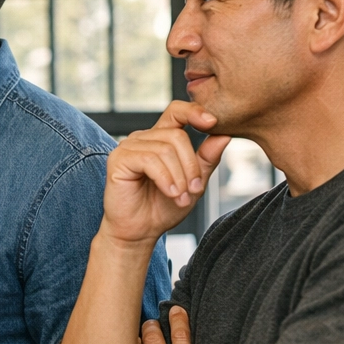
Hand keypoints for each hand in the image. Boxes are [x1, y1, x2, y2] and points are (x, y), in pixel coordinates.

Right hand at [103, 101, 230, 245]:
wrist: (139, 231)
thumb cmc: (162, 207)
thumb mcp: (194, 182)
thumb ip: (206, 159)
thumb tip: (225, 136)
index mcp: (160, 139)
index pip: (177, 112)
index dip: (194, 111)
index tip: (213, 123)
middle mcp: (143, 138)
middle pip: (176, 136)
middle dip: (191, 165)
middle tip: (194, 190)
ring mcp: (128, 147)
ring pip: (165, 149)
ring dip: (179, 176)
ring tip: (181, 197)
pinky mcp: (118, 159)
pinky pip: (149, 160)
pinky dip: (165, 178)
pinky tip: (170, 192)